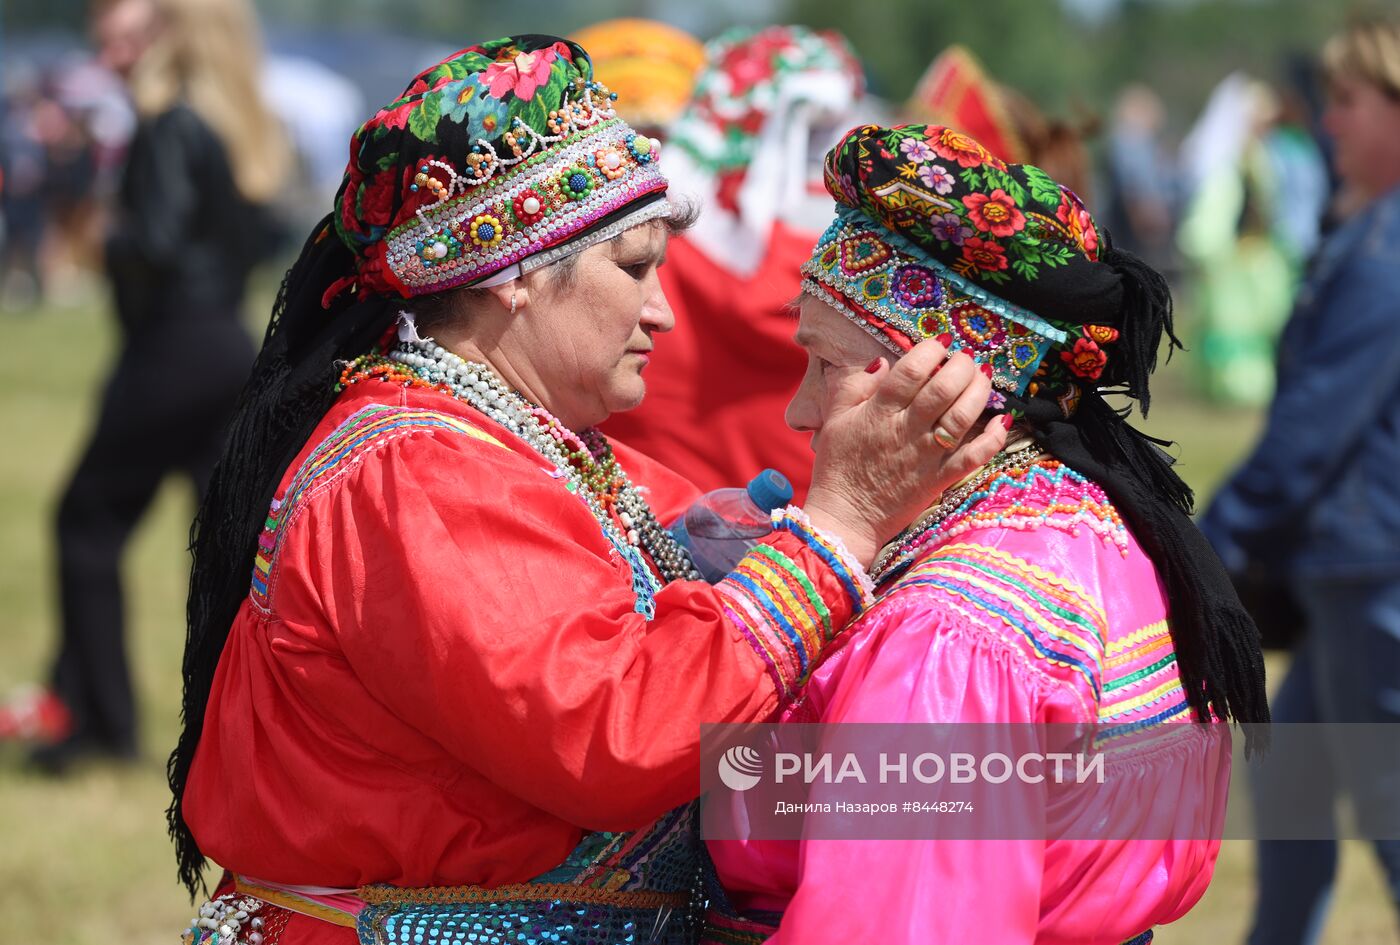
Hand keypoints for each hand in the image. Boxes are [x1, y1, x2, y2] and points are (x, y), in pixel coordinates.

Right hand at [803, 339, 1006, 566]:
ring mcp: (926, 456)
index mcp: (879, 413)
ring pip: (962, 417)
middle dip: (961, 365)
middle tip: (964, 358)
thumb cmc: (838, 467)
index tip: (939, 343)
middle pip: (943, 389)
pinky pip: (974, 457)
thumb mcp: (835, 419)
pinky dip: (993, 437)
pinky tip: (1002, 419)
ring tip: (982, 377)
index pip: (910, 372)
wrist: (845, 517)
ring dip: (978, 392)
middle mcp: (906, 430)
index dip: (930, 351)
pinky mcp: (940, 479)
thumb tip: (882, 362)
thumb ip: (854, 386)